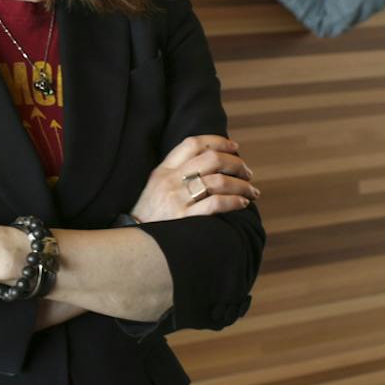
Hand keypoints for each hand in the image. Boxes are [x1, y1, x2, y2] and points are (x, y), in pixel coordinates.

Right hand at [132, 134, 258, 222]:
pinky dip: (234, 201)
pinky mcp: (184, 219)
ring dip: (241, 185)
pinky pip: (216, 204)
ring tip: (251, 191)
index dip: (218, 141)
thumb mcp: (155, 187)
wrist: (133, 243)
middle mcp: (170, 181)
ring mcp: (177, 200)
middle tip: (248, 173)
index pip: (192, 143)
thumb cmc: (149, 216)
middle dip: (236, 163)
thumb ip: (176, 173)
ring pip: (218, 181)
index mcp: (163, 170)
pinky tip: (242, 204)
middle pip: (211, 159)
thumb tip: (211, 162)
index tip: (234, 146)